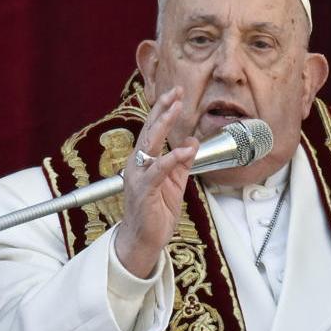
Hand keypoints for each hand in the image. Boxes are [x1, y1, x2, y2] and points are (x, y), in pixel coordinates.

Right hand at [113, 86, 199, 278]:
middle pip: (149, 130)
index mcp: (144, 160)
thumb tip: (192, 141)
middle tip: (175, 91)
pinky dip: (172, 159)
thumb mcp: (175, 182)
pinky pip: (158, 171)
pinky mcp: (144, 191)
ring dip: (163, 125)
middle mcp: (137, 164)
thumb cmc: (157, 211)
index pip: (153, 129)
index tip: (176, 93)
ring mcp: (138, 176)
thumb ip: (182, 161)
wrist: (146, 239)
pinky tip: (185, 150)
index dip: (164, 110)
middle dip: (162, 109)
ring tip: (176, 109)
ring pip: (149, 144)